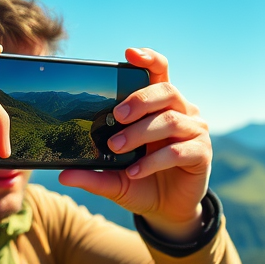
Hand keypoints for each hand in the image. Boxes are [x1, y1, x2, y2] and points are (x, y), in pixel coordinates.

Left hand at [59, 47, 210, 242]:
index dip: (148, 59)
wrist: (166, 210)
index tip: (129, 53)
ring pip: (170, 120)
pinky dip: (154, 161)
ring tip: (117, 146)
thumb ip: (93, 174)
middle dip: (139, 100)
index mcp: (160, 106)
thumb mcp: (114, 178)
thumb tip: (63, 175)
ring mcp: (195, 132)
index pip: (159, 72)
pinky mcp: (201, 154)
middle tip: (115, 115)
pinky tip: (136, 171)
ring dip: (140, 132)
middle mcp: (182, 112)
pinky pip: (178, 150)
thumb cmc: (142, 182)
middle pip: (166, 90)